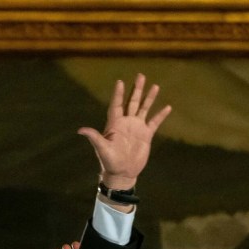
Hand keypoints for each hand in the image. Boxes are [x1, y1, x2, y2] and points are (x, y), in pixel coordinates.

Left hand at [79, 74, 171, 189]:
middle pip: (132, 102)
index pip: (117, 104)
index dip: (118, 94)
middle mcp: (126, 122)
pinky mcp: (146, 135)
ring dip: (149, 98)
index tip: (120, 82)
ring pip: (144, 108)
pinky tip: (167, 107)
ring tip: (155, 86)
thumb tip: (81, 130)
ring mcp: (137, 128)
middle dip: (137, 89)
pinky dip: (161, 115)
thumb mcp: (102, 149)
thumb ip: (94, 137)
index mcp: (115, 124)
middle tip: (141, 75)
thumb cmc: (110, 161)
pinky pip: (155, 122)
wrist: (123, 173)